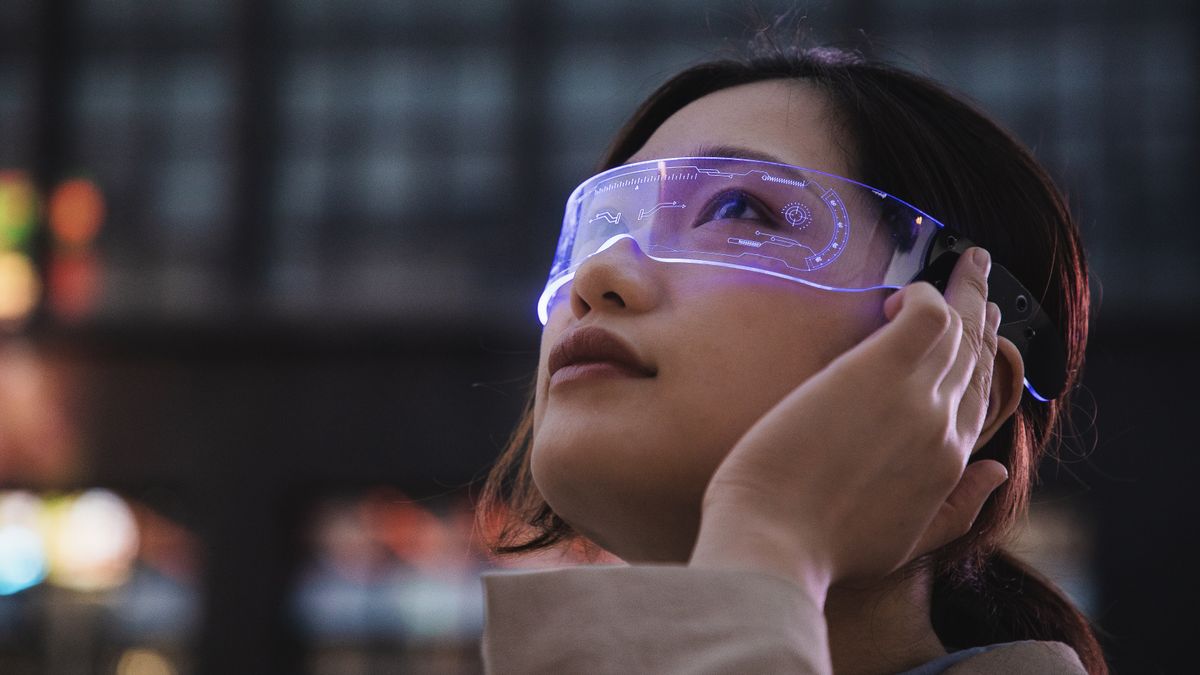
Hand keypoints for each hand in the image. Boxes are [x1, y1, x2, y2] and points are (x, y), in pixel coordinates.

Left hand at [690, 248, 1009, 598]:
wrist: (773, 545)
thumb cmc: (819, 549)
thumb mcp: (904, 543)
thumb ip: (959, 509)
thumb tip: (998, 470)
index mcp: (948, 466)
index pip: (980, 396)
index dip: (983, 358)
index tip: (980, 328)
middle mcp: (944, 427)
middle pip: (975, 354)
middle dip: (982, 310)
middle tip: (978, 275)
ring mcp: (917, 398)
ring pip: (959, 328)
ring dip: (965, 289)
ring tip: (966, 261)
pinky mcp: (879, 370)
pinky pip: (927, 314)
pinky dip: (927, 293)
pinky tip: (903, 292)